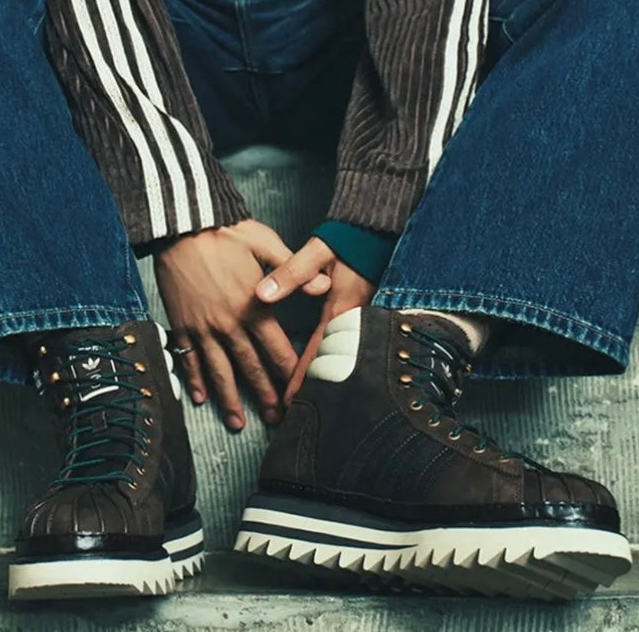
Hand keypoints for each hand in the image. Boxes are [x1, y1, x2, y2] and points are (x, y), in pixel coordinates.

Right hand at [155, 219, 327, 431]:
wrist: (182, 226)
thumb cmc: (227, 232)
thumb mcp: (266, 244)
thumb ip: (294, 270)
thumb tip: (325, 286)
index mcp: (254, 308)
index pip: (277, 350)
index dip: (289, 374)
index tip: (299, 393)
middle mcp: (229, 325)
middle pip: (251, 369)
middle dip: (265, 397)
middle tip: (276, 420)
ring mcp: (204, 328)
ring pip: (220, 372)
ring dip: (230, 400)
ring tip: (238, 423)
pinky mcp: (183, 324)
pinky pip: (189, 359)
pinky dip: (195, 381)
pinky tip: (201, 398)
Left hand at [255, 236, 375, 402]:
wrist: (376, 228)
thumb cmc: (347, 239)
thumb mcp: (317, 251)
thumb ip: (291, 272)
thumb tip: (263, 294)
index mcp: (340, 309)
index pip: (317, 352)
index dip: (301, 378)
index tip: (288, 402)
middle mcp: (352, 318)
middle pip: (329, 360)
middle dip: (310, 385)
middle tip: (290, 410)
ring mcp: (358, 316)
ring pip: (336, 353)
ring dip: (319, 373)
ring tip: (302, 395)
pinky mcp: (358, 310)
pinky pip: (342, 341)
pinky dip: (328, 357)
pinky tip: (320, 365)